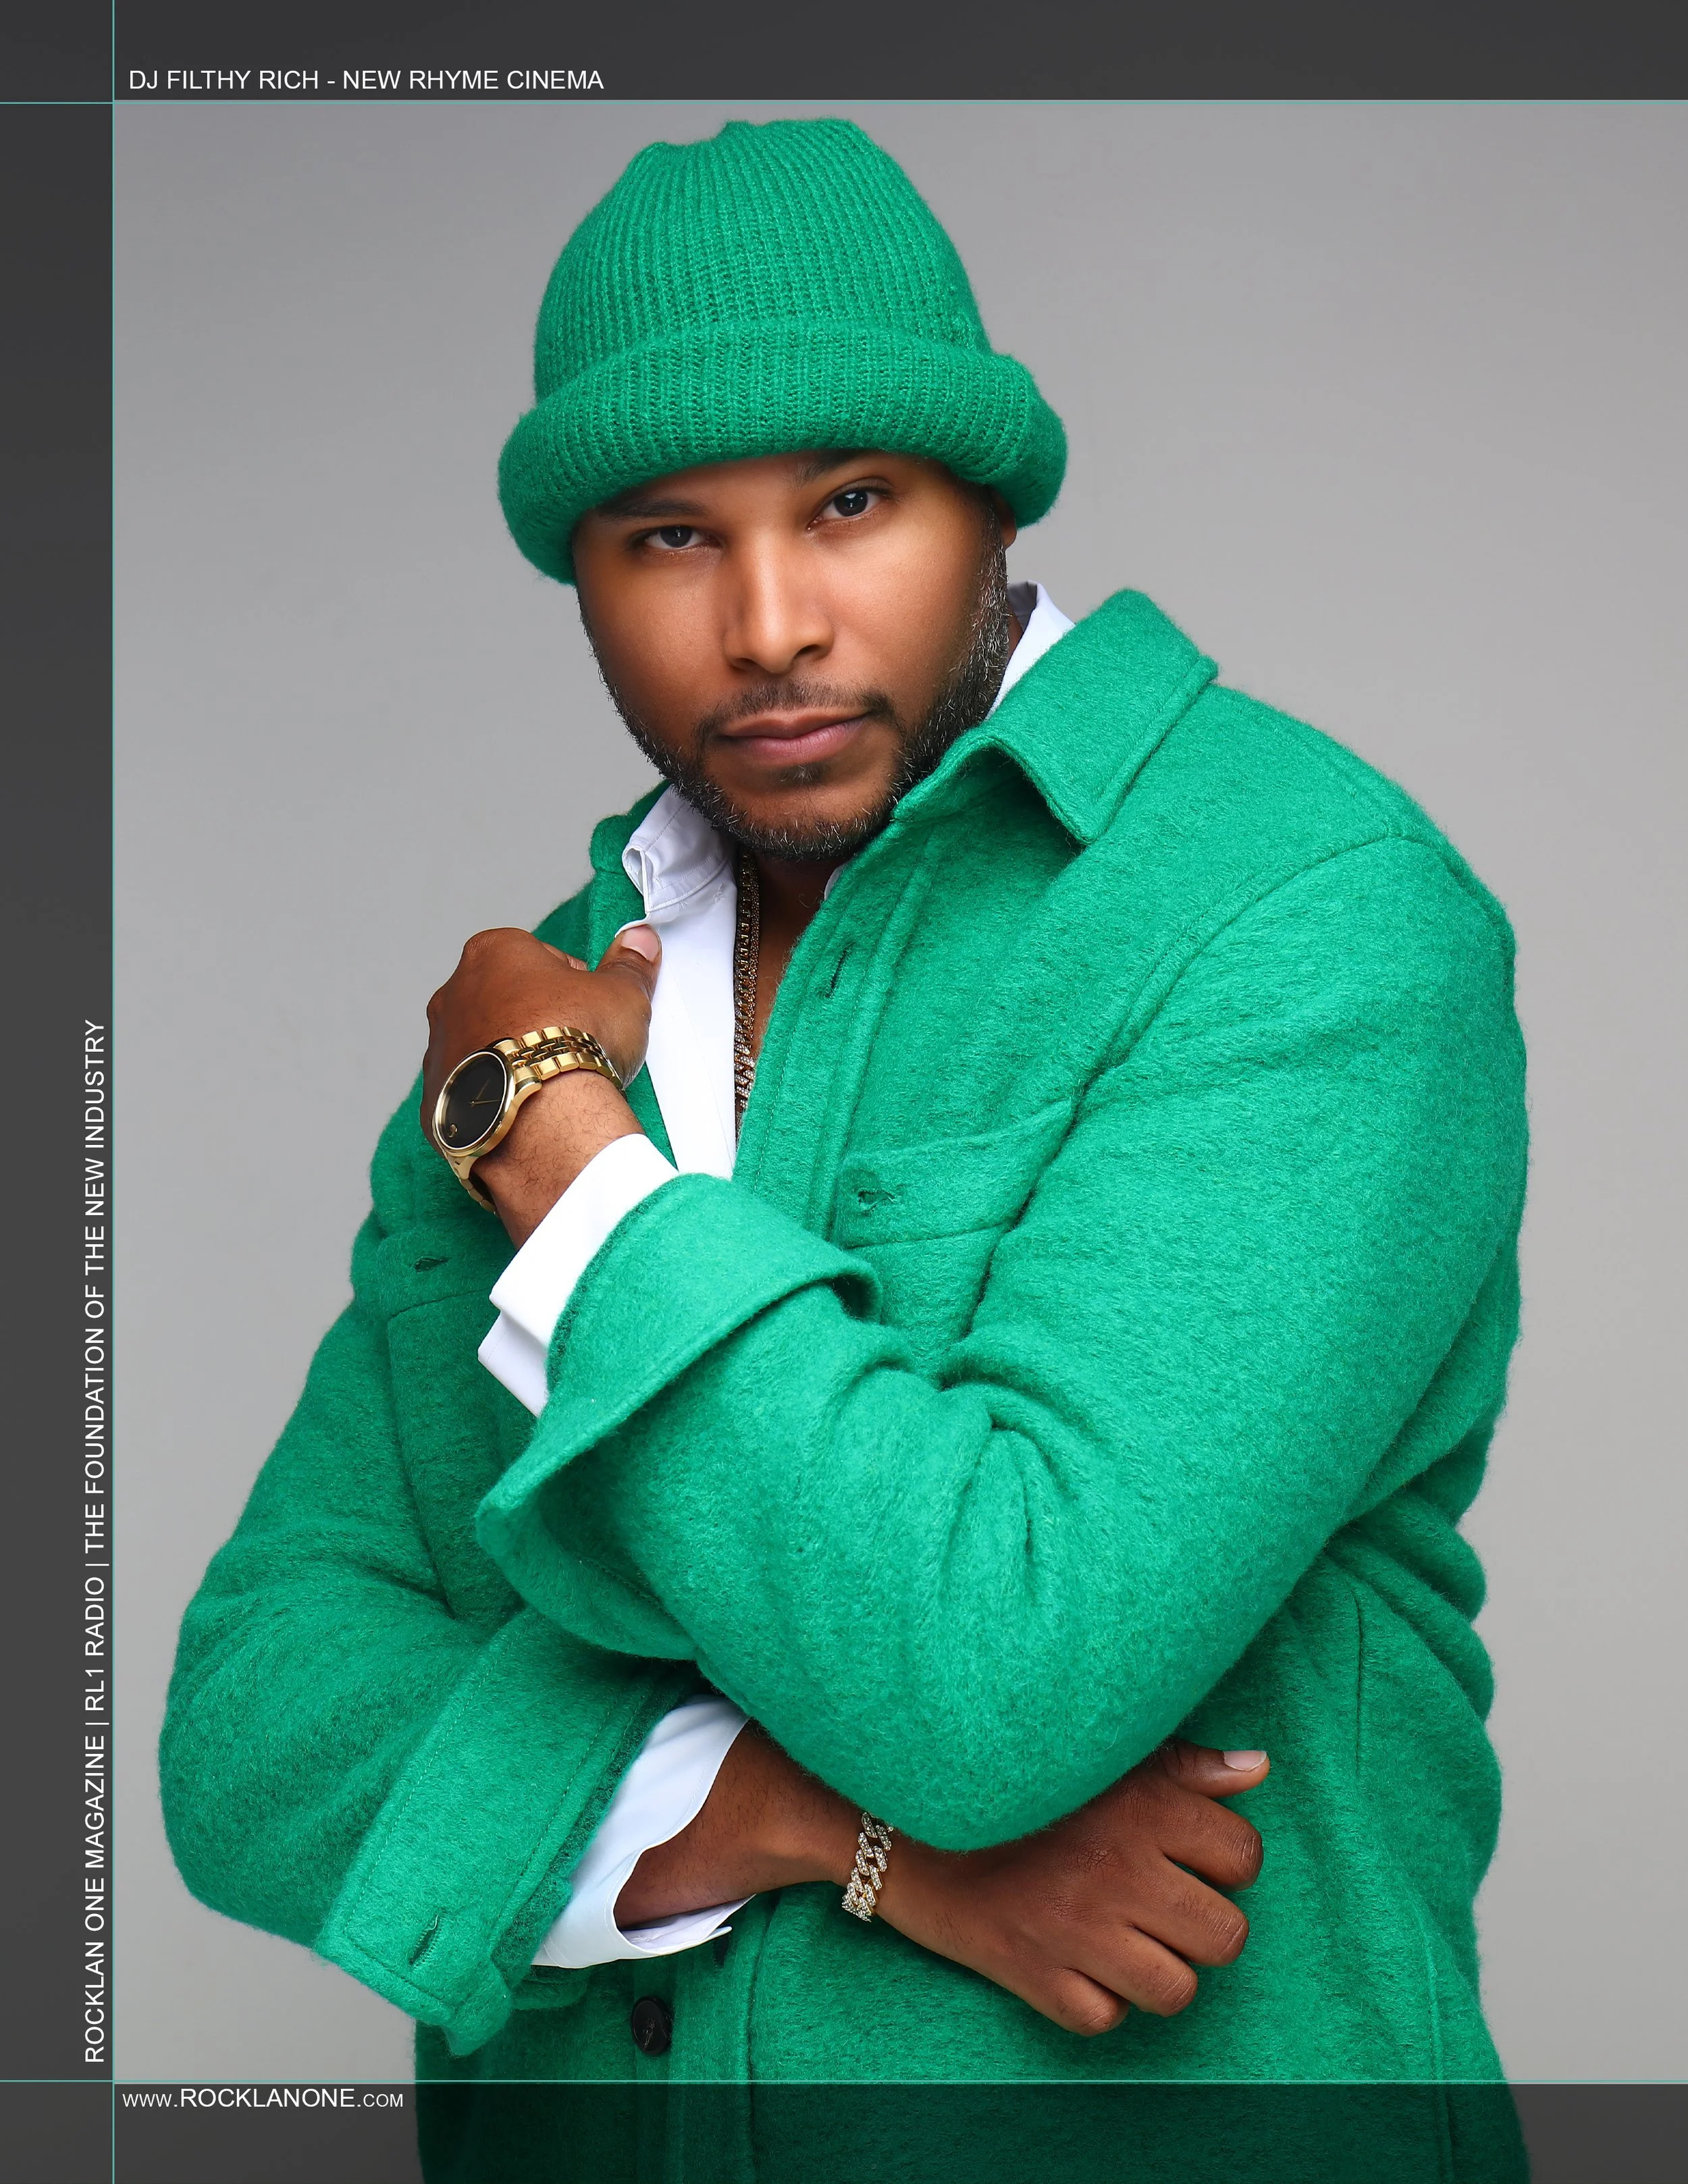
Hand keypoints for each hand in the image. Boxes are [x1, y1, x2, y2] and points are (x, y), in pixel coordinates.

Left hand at [420, 924, 663, 1243]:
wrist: (541, 1119)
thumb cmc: (572, 1045)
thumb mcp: (621, 993)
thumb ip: (628, 964)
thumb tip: (637, 942)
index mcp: (492, 953)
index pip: (538, 956)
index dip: (570, 983)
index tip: (588, 1008)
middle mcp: (454, 994)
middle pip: (503, 999)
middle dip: (533, 1019)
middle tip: (571, 1046)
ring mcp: (439, 1048)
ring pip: (481, 1046)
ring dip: (509, 1058)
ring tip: (550, 1084)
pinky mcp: (435, 1098)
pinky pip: (467, 1091)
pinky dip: (492, 1098)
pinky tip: (524, 1111)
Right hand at [874, 1739, 1267, 2033]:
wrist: (899, 1815)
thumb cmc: (1013, 1779)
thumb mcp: (1101, 1755)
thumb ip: (1183, 1766)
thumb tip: (1258, 1770)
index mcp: (1140, 1805)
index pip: (1243, 1856)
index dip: (1224, 1861)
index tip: (1188, 1855)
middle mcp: (1118, 1868)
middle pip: (1225, 1935)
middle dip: (1202, 1925)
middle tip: (1160, 1904)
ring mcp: (1077, 1928)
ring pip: (1177, 1989)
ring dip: (1158, 1970)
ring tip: (1125, 1939)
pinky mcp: (1035, 1975)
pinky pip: (1107, 2018)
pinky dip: (1097, 1999)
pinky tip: (1075, 1961)